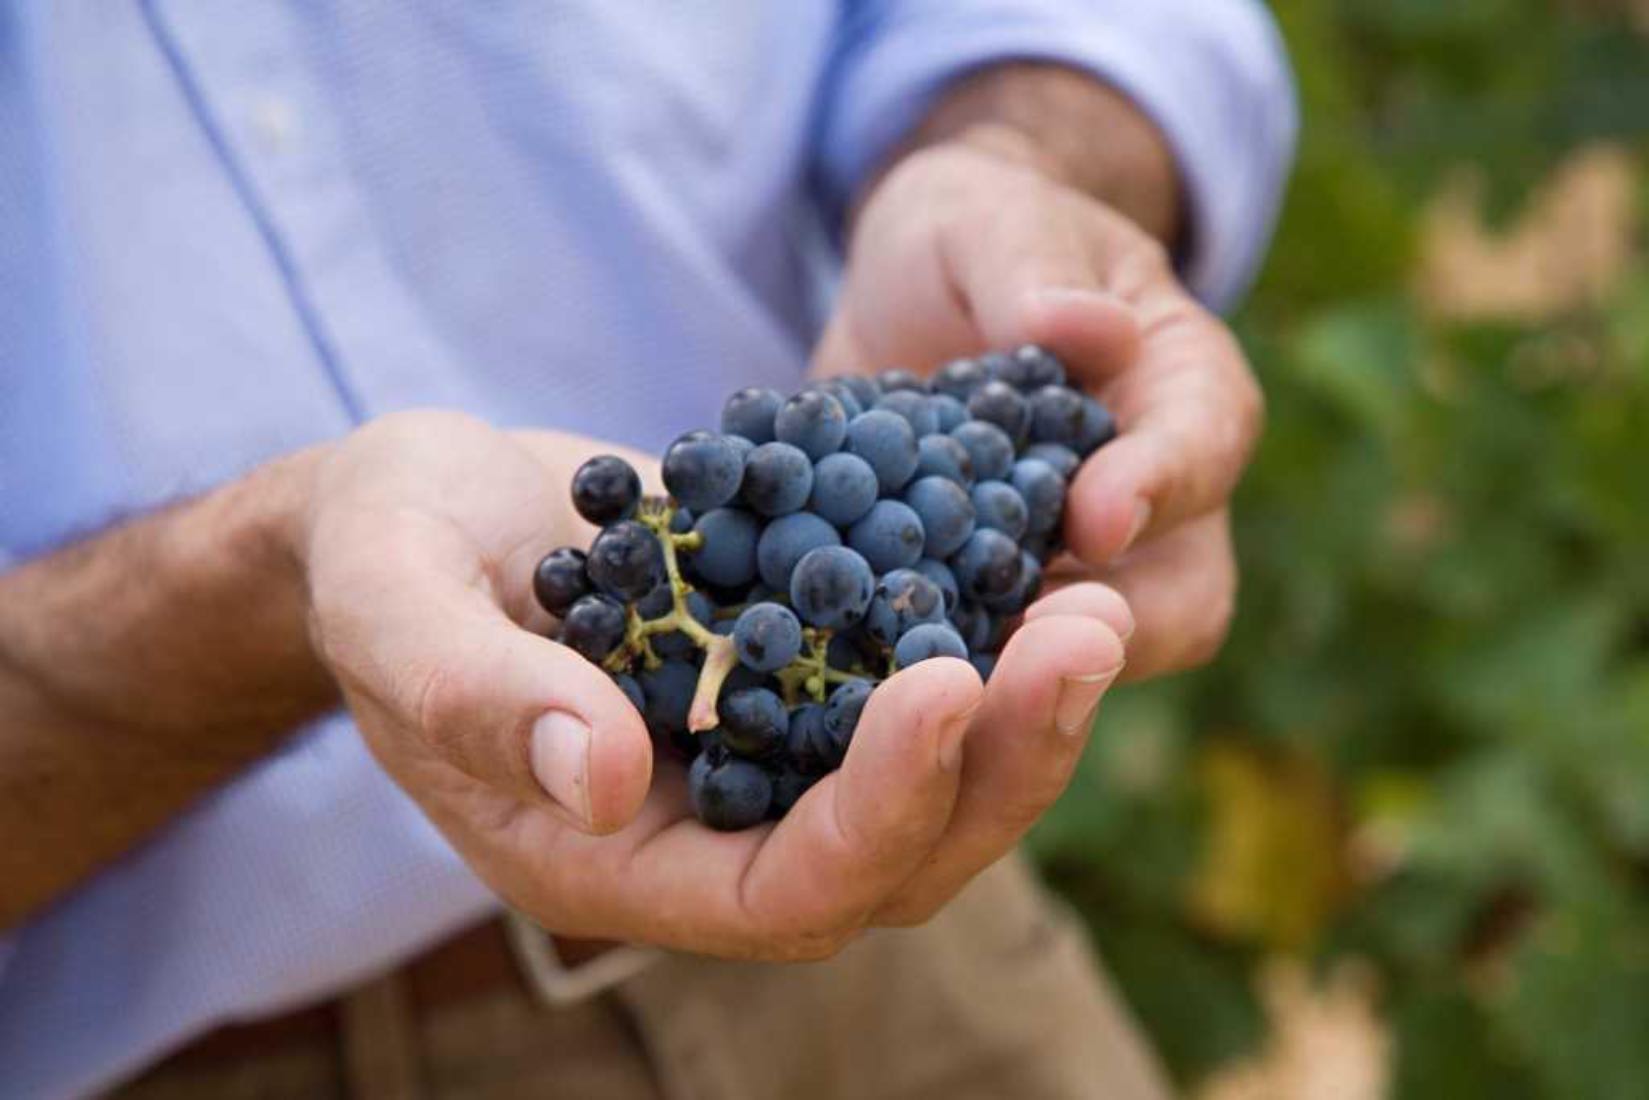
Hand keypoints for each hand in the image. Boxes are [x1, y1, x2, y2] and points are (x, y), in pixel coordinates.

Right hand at [300, 411, 1123, 956]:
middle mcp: (712, 829)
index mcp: (615, 860)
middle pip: (899, 855)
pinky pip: (911, 676)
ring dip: (1022, 701)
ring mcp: (767, 751)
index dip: (878, 811)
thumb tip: (603, 774)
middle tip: (1086, 633)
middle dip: (1002, 760)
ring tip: (1090, 594)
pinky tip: (1041, 552)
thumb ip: (475, 698)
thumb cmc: (383, 562)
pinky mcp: (799, 671)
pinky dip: (982, 629)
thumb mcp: (395, 611)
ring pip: (933, 777)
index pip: (783, 892)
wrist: (419, 513)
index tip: (945, 685)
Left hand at [816, 139, 1262, 682]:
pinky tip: (861, 666)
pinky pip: (987, 661)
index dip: (1160, 488)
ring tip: (930, 671)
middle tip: (1017, 637)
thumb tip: (1086, 330)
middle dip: (1105, 625)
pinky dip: (934, 670)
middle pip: (1181, 595)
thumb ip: (1029, 270)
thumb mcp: (987, 221)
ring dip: (1016, 672)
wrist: (907, 292)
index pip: (1205, 444)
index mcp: (1183, 387)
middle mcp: (1154, 497)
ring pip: (1088, 654)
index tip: (1094, 519)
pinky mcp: (994, 604)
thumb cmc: (973, 232)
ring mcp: (1076, 567)